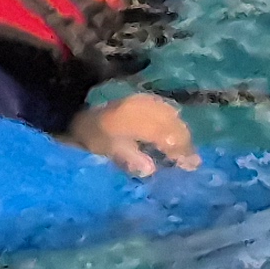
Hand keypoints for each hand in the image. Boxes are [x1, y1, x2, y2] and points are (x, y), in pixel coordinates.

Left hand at [68, 92, 196, 174]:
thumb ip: (128, 159)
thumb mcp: (105, 151)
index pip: (162, 133)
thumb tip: (150, 169)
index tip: (189, 166)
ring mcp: (142, 99)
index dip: (178, 149)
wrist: (76, 117)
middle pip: (170, 122)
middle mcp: (140, 105)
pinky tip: (174, 135)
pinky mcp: (142, 98)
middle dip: (184, 142)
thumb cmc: (91, 139)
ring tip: (186, 151)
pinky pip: (164, 108)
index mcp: (130, 119)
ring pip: (170, 115)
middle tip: (193, 163)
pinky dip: (173, 122)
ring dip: (180, 132)